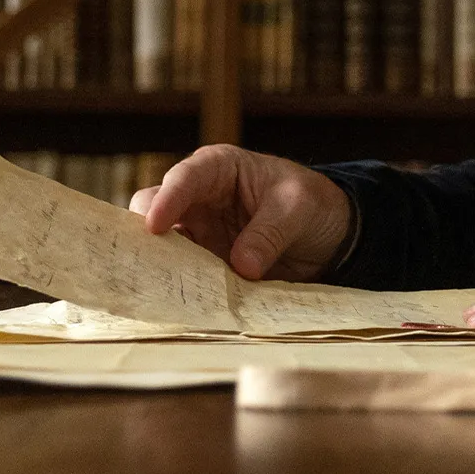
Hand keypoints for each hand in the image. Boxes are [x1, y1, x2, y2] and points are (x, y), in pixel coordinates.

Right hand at [129, 144, 354, 281]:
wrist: (331, 235)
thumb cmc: (313, 202)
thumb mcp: (299, 207)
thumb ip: (269, 233)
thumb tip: (242, 267)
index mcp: (219, 168)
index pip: (185, 178)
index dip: (166, 199)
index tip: (154, 226)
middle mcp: (198, 199)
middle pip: (153, 210)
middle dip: (145, 234)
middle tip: (143, 262)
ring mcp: (198, 233)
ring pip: (161, 247)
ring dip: (158, 266)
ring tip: (158, 289)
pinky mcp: (204, 264)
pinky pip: (182, 275)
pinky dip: (179, 287)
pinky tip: (179, 304)